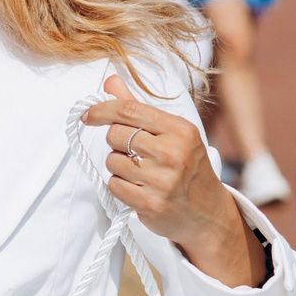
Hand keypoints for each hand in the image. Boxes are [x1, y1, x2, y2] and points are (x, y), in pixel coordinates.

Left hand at [82, 76, 266, 287]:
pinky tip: (139, 188)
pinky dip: (120, 186)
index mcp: (180, 130)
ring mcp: (162, 180)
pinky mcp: (150, 204)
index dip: (101, 110)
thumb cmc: (187, 168)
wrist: (208, 213)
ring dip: (119, 166)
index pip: (128, 111)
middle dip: (116, 143)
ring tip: (142, 173)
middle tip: (135, 152)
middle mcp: (172, 153)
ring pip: (112, 161)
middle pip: (115, 135)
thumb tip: (110, 82)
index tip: (87, 114)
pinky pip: (113, 185)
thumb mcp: (172, 134)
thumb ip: (138, 108)